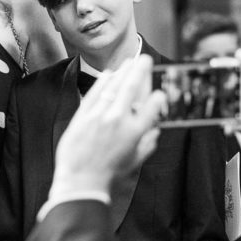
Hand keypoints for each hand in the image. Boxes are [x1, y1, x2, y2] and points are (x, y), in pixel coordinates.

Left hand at [49, 55, 164, 197]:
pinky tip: (109, 74)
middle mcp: (118, 120)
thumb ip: (148, 145)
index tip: (159, 93)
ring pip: (113, 86)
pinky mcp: (83, 116)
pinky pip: (94, 93)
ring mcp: (99, 116)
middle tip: (145, 59)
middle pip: (132, 88)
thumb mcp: (135, 163)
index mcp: (135, 132)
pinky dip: (102, 82)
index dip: (158, 97)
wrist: (80, 181)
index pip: (152, 106)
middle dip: (141, 70)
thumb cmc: (108, 175)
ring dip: (123, 72)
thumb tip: (156, 133)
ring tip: (129, 62)